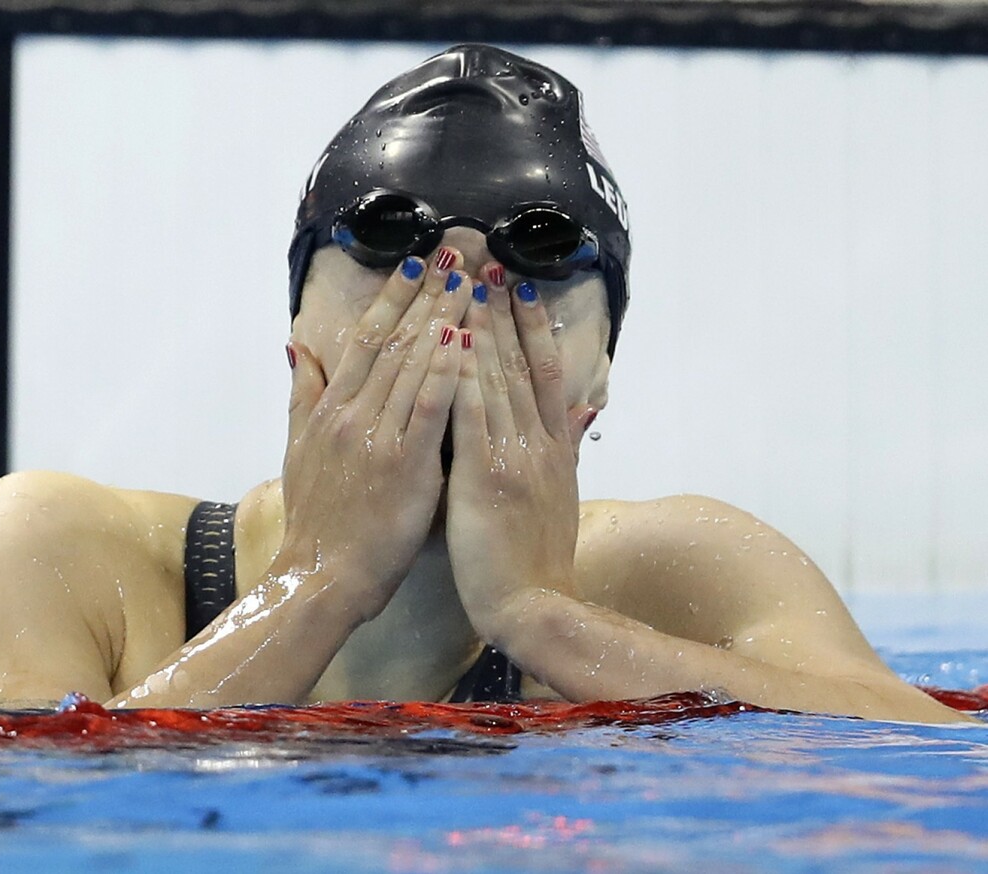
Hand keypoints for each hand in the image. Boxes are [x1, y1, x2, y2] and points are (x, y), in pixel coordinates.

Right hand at [280, 250, 471, 619]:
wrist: (321, 576)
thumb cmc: (315, 519)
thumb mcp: (297, 449)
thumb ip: (302, 396)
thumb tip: (299, 348)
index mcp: (332, 408)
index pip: (367, 339)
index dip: (393, 298)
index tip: (417, 264)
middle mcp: (353, 414)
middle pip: (395, 341)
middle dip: (427, 294)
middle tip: (457, 253)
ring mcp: (377, 438)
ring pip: (413, 365)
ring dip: (444, 318)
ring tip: (472, 282)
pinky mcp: (403, 466)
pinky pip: (428, 409)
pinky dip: (445, 371)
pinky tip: (464, 339)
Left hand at [446, 267, 593, 639]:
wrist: (533, 605)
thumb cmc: (534, 558)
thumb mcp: (560, 495)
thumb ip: (567, 447)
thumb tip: (584, 408)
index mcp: (552, 447)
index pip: (544, 371)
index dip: (532, 325)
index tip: (518, 284)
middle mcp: (539, 443)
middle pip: (520, 363)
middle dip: (503, 310)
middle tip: (487, 262)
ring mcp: (515, 457)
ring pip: (497, 379)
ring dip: (482, 327)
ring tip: (467, 283)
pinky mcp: (486, 477)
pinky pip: (472, 416)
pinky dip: (462, 376)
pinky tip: (450, 342)